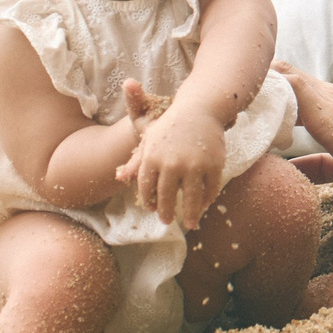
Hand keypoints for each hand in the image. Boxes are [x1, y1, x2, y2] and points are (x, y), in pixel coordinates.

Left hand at [116, 82, 226, 229]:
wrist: (198, 108)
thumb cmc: (170, 125)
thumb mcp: (149, 140)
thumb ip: (136, 161)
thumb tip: (119, 178)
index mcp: (152, 158)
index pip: (146, 188)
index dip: (148, 201)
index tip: (152, 209)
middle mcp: (171, 164)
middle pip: (166, 197)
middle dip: (166, 212)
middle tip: (166, 220)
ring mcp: (194, 165)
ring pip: (191, 198)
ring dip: (191, 214)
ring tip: (191, 224)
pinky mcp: (213, 164)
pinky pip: (210, 189)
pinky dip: (208, 199)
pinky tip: (205, 204)